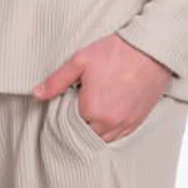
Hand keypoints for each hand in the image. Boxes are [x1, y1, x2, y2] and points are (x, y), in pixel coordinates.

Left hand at [31, 33, 172, 142]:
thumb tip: (36, 94)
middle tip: (78, 108)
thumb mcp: (80, 61)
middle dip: (79, 124)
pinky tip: (106, 116)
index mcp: (92, 110)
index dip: (65, 115)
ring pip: (103, 138)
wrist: (151, 49)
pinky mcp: (138, 120)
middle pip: (86, 134)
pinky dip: (111, 130)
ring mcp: (126, 123)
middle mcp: (109, 122)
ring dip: (95, 129)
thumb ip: (57, 81)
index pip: (69, 125)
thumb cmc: (117, 51)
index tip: (66, 104)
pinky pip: (120, 135)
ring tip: (92, 113)